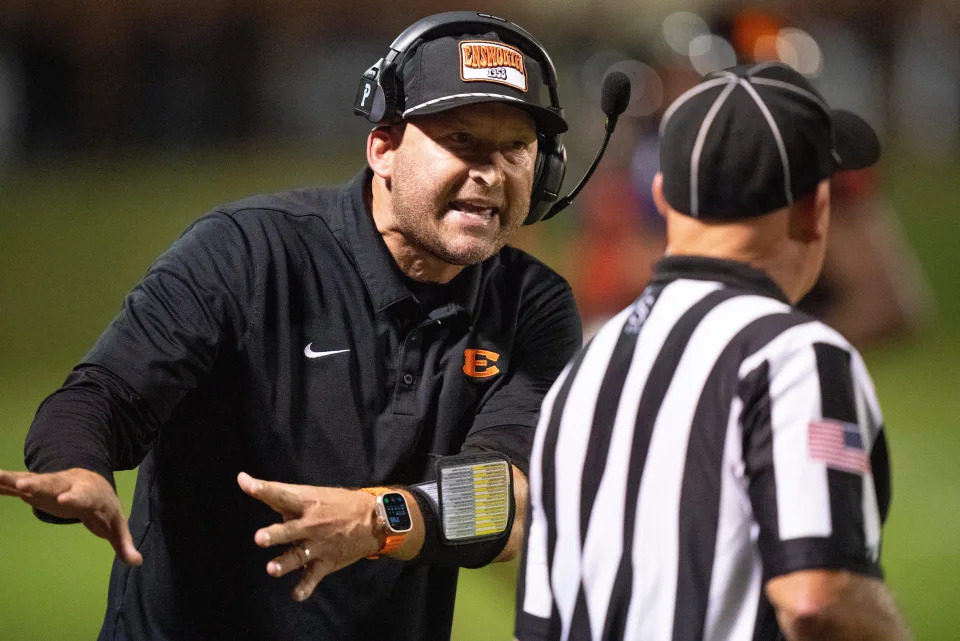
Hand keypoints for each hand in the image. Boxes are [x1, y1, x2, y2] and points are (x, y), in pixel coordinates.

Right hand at [0, 467, 141, 565]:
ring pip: (30, 481)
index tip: (63, 501)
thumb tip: (137, 562)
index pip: (83, 496)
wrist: (93, 481)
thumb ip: (124, 544)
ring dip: (13, 480)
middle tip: (23, 487)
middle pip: (53, 485)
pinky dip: (2, 483)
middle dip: (39, 485)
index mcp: (88, 495)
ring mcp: (49, 485)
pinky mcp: (34, 488)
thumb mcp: (116, 525)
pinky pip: (16, 486)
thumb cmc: (103, 507)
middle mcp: (67, 486)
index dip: (74, 498)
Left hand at [237, 472, 382, 601]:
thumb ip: (285, 497)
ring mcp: (319, 545)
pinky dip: (305, 587)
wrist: (375, 519)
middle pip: (289, 530)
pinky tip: (296, 595)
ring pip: (298, 555)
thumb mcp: (316, 494)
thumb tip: (250, 487)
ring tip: (272, 569)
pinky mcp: (326, 562)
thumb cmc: (339, 504)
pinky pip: (313, 577)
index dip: (263, 488)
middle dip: (275, 534)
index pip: (281, 494)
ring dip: (285, 562)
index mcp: (307, 502)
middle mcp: (310, 524)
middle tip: (259, 538)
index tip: (244, 482)